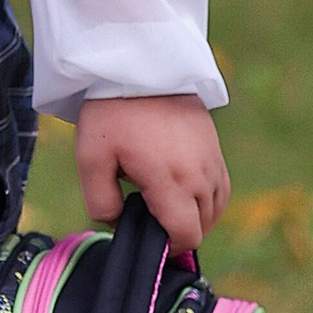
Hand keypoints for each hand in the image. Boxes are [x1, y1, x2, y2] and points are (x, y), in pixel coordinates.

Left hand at [74, 95, 229, 258]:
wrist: (141, 66)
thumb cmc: (113, 111)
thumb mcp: (91, 158)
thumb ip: (100, 201)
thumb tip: (115, 223)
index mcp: (172, 181)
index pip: (187, 235)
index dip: (168, 247)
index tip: (147, 237)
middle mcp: (200, 174)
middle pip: (203, 226)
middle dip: (179, 232)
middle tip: (148, 216)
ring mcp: (212, 160)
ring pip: (216, 208)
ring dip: (195, 217)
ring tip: (163, 205)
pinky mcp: (214, 148)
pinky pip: (221, 187)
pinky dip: (207, 199)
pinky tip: (182, 192)